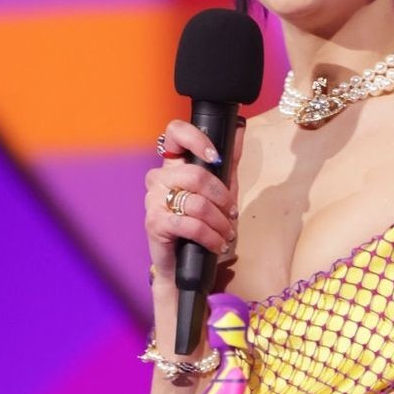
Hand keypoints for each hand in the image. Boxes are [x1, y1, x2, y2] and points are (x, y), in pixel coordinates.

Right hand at [146, 116, 244, 290]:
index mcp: (172, 165)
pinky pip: (191, 224)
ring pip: (197, 203)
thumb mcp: (219, 190)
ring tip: (227, 234)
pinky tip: (218, 244)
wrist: (183, 264)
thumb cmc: (200, 225)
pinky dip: (211, 236)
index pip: (175, 132)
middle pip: (196, 174)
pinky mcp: (155, 223)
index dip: (197, 139)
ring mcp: (153, 200)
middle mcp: (158, 178)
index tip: (216, 158)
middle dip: (222, 197)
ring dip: (220, 222)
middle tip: (232, 214)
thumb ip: (228, 161)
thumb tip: (239, 129)